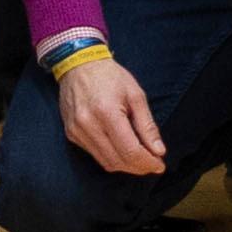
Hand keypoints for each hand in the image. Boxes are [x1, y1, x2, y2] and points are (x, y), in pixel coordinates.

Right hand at [54, 49, 168, 178]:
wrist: (77, 64)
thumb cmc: (110, 76)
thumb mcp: (136, 95)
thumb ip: (147, 125)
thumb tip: (159, 151)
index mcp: (107, 112)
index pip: (130, 150)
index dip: (148, 162)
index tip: (160, 165)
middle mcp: (88, 125)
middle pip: (118, 161)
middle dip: (139, 167)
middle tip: (153, 163)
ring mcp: (77, 131)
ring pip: (106, 162)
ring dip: (126, 166)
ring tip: (140, 159)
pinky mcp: (71, 134)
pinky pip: (95, 155)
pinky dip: (112, 157)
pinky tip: (122, 149)